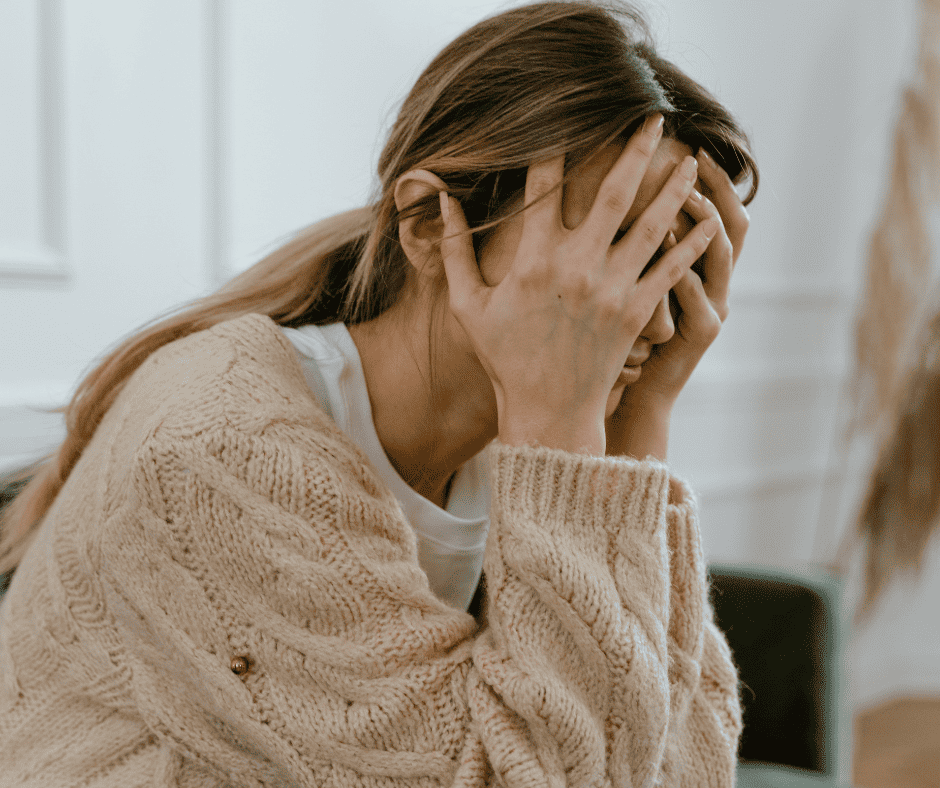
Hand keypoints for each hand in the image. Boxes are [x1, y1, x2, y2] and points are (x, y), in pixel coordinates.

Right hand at [438, 116, 719, 454]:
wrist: (547, 412)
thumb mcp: (468, 306)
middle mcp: (577, 267)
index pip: (545, 186)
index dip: (555, 146)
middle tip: (653, 116)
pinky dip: (692, 244)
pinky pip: (671, 270)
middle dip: (636, 149)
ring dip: (673, 188)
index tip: (567, 118)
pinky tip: (708, 221)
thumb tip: (442, 200)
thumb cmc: (505, 358)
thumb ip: (453, 251)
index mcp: (533, 260)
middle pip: (614, 192)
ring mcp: (612, 289)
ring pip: (652, 225)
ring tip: (691, 160)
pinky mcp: (637, 313)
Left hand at [606, 148, 749, 458]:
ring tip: (685, 195)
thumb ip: (628, 246)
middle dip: (716, 188)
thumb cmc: (619, 339)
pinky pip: (699, 299)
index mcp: (695, 266)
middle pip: (731, 223)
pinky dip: (686, 274)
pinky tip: (668, 252)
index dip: (710, 179)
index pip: (712, 210)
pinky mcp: (701, 334)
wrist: (630, 393)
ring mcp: (712, 307)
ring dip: (704, 224)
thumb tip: (608, 194)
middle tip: (692, 156)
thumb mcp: (630, 287)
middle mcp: (713, 282)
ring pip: (720, 256)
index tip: (688, 144)